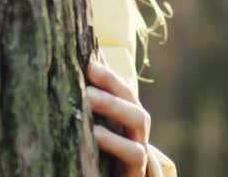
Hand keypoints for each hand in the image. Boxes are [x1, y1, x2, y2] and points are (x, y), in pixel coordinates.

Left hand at [87, 58, 161, 176]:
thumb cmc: (107, 156)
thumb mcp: (101, 128)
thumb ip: (97, 99)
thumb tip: (88, 60)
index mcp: (128, 116)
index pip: (123, 89)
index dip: (109, 74)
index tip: (88, 62)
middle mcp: (137, 128)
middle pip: (131, 98)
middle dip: (111, 83)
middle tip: (88, 71)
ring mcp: (140, 147)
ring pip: (138, 119)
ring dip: (113, 105)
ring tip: (87, 97)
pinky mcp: (136, 170)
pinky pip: (134, 153)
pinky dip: (115, 142)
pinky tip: (94, 134)